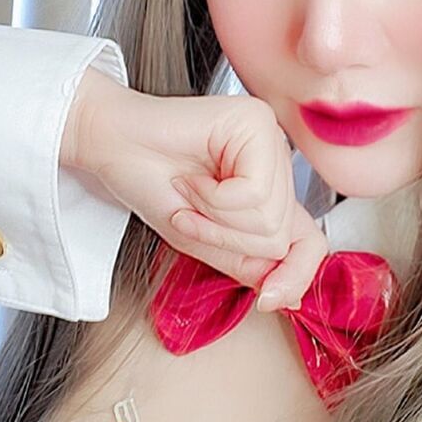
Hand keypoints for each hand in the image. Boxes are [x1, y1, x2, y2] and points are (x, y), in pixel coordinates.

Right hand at [61, 67, 327, 309]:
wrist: (110, 145)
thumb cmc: (151, 184)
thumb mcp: (204, 241)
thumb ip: (248, 263)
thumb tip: (291, 294)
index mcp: (271, 189)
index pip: (310, 241)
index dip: (296, 275)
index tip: (268, 300)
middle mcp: (277, 162)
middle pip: (281, 235)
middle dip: (226, 239)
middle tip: (191, 216)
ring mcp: (270, 139)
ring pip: (269, 217)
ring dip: (215, 218)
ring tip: (189, 192)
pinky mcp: (256, 121)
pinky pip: (254, 191)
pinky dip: (214, 198)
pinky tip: (193, 178)